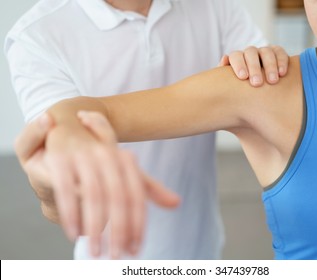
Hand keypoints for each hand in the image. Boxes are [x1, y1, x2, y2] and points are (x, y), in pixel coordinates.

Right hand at [15, 112, 179, 258]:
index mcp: (125, 160)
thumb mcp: (124, 171)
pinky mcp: (61, 160)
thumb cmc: (99, 160)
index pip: (136, 196)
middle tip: (116, 256)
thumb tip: (177, 203)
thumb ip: (149, 188)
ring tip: (95, 252)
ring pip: (94, 196)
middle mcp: (108, 156)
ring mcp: (84, 156)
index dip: (137, 224)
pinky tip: (74, 234)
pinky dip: (71, 214)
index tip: (135, 249)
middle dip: (118, 231)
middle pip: (118, 198)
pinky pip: (67, 191)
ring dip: (95, 228)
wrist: (66, 132)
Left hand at [219, 45, 288, 86]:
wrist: (256, 93)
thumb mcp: (231, 86)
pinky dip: (281, 61)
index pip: (235, 56)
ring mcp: (264, 52)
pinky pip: (280, 52)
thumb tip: (224, 58)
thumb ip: (224, 74)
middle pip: (251, 53)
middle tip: (256, 83)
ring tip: (272, 81)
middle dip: (254, 67)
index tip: (243, 77)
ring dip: (270, 65)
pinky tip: (282, 73)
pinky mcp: (277, 53)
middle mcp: (250, 53)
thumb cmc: (240, 91)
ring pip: (266, 52)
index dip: (238, 64)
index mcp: (237, 59)